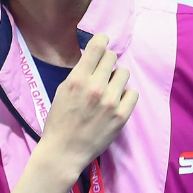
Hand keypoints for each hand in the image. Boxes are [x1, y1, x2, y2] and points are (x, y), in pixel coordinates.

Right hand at [37, 34, 137, 182]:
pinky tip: (116, 102)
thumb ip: (79, 73)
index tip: (101, 45)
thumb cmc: (59, 121)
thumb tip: (94, 57)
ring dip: (117, 78)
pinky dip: (125, 95)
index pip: (98, 45)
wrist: (64, 151)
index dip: (101, 41)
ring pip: (124, 73)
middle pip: (112, 57)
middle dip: (107, 62)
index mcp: (78, 79)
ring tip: (109, 90)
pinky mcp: (122, 115)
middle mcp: (95, 87)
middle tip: (102, 74)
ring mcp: (111, 101)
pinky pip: (133, 92)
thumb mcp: (62, 91)